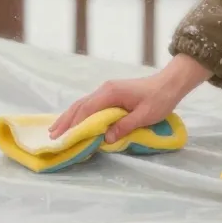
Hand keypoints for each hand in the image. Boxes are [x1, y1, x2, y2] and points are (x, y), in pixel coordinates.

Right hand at [49, 55, 210, 143]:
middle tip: (52, 135)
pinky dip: (79, 113)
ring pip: (82, 104)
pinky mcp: (110, 94)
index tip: (65, 136)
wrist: (169, 84)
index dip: (75, 124)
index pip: (88, 109)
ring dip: (69, 117)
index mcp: (111, 93)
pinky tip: (73, 121)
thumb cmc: (160, 99)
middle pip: (80, 105)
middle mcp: (105, 89)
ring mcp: (107, 90)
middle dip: (66, 120)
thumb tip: (105, 138)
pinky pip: (90, 104)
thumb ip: (125, 126)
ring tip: (56, 129)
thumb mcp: (145, 115)